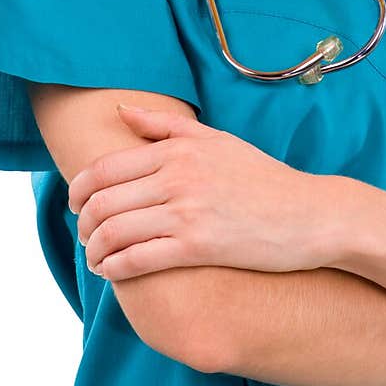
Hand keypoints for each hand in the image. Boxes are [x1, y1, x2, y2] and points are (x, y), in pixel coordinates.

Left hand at [67, 104, 334, 279]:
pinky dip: (114, 269)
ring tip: (96, 258)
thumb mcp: (218, 140)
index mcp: (178, 150)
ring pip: (113, 232)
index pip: (105, 168)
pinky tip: (113, 273)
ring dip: (94, 250)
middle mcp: (177, 177)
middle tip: (85, 236)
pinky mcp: (197, 247)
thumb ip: (165, 127)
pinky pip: (137, 260)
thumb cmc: (264, 179)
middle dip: (83, 224)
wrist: (310, 215)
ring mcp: (186, 212)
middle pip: (102, 202)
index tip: (75, 205)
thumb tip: (122, 112)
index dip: (78, 190)